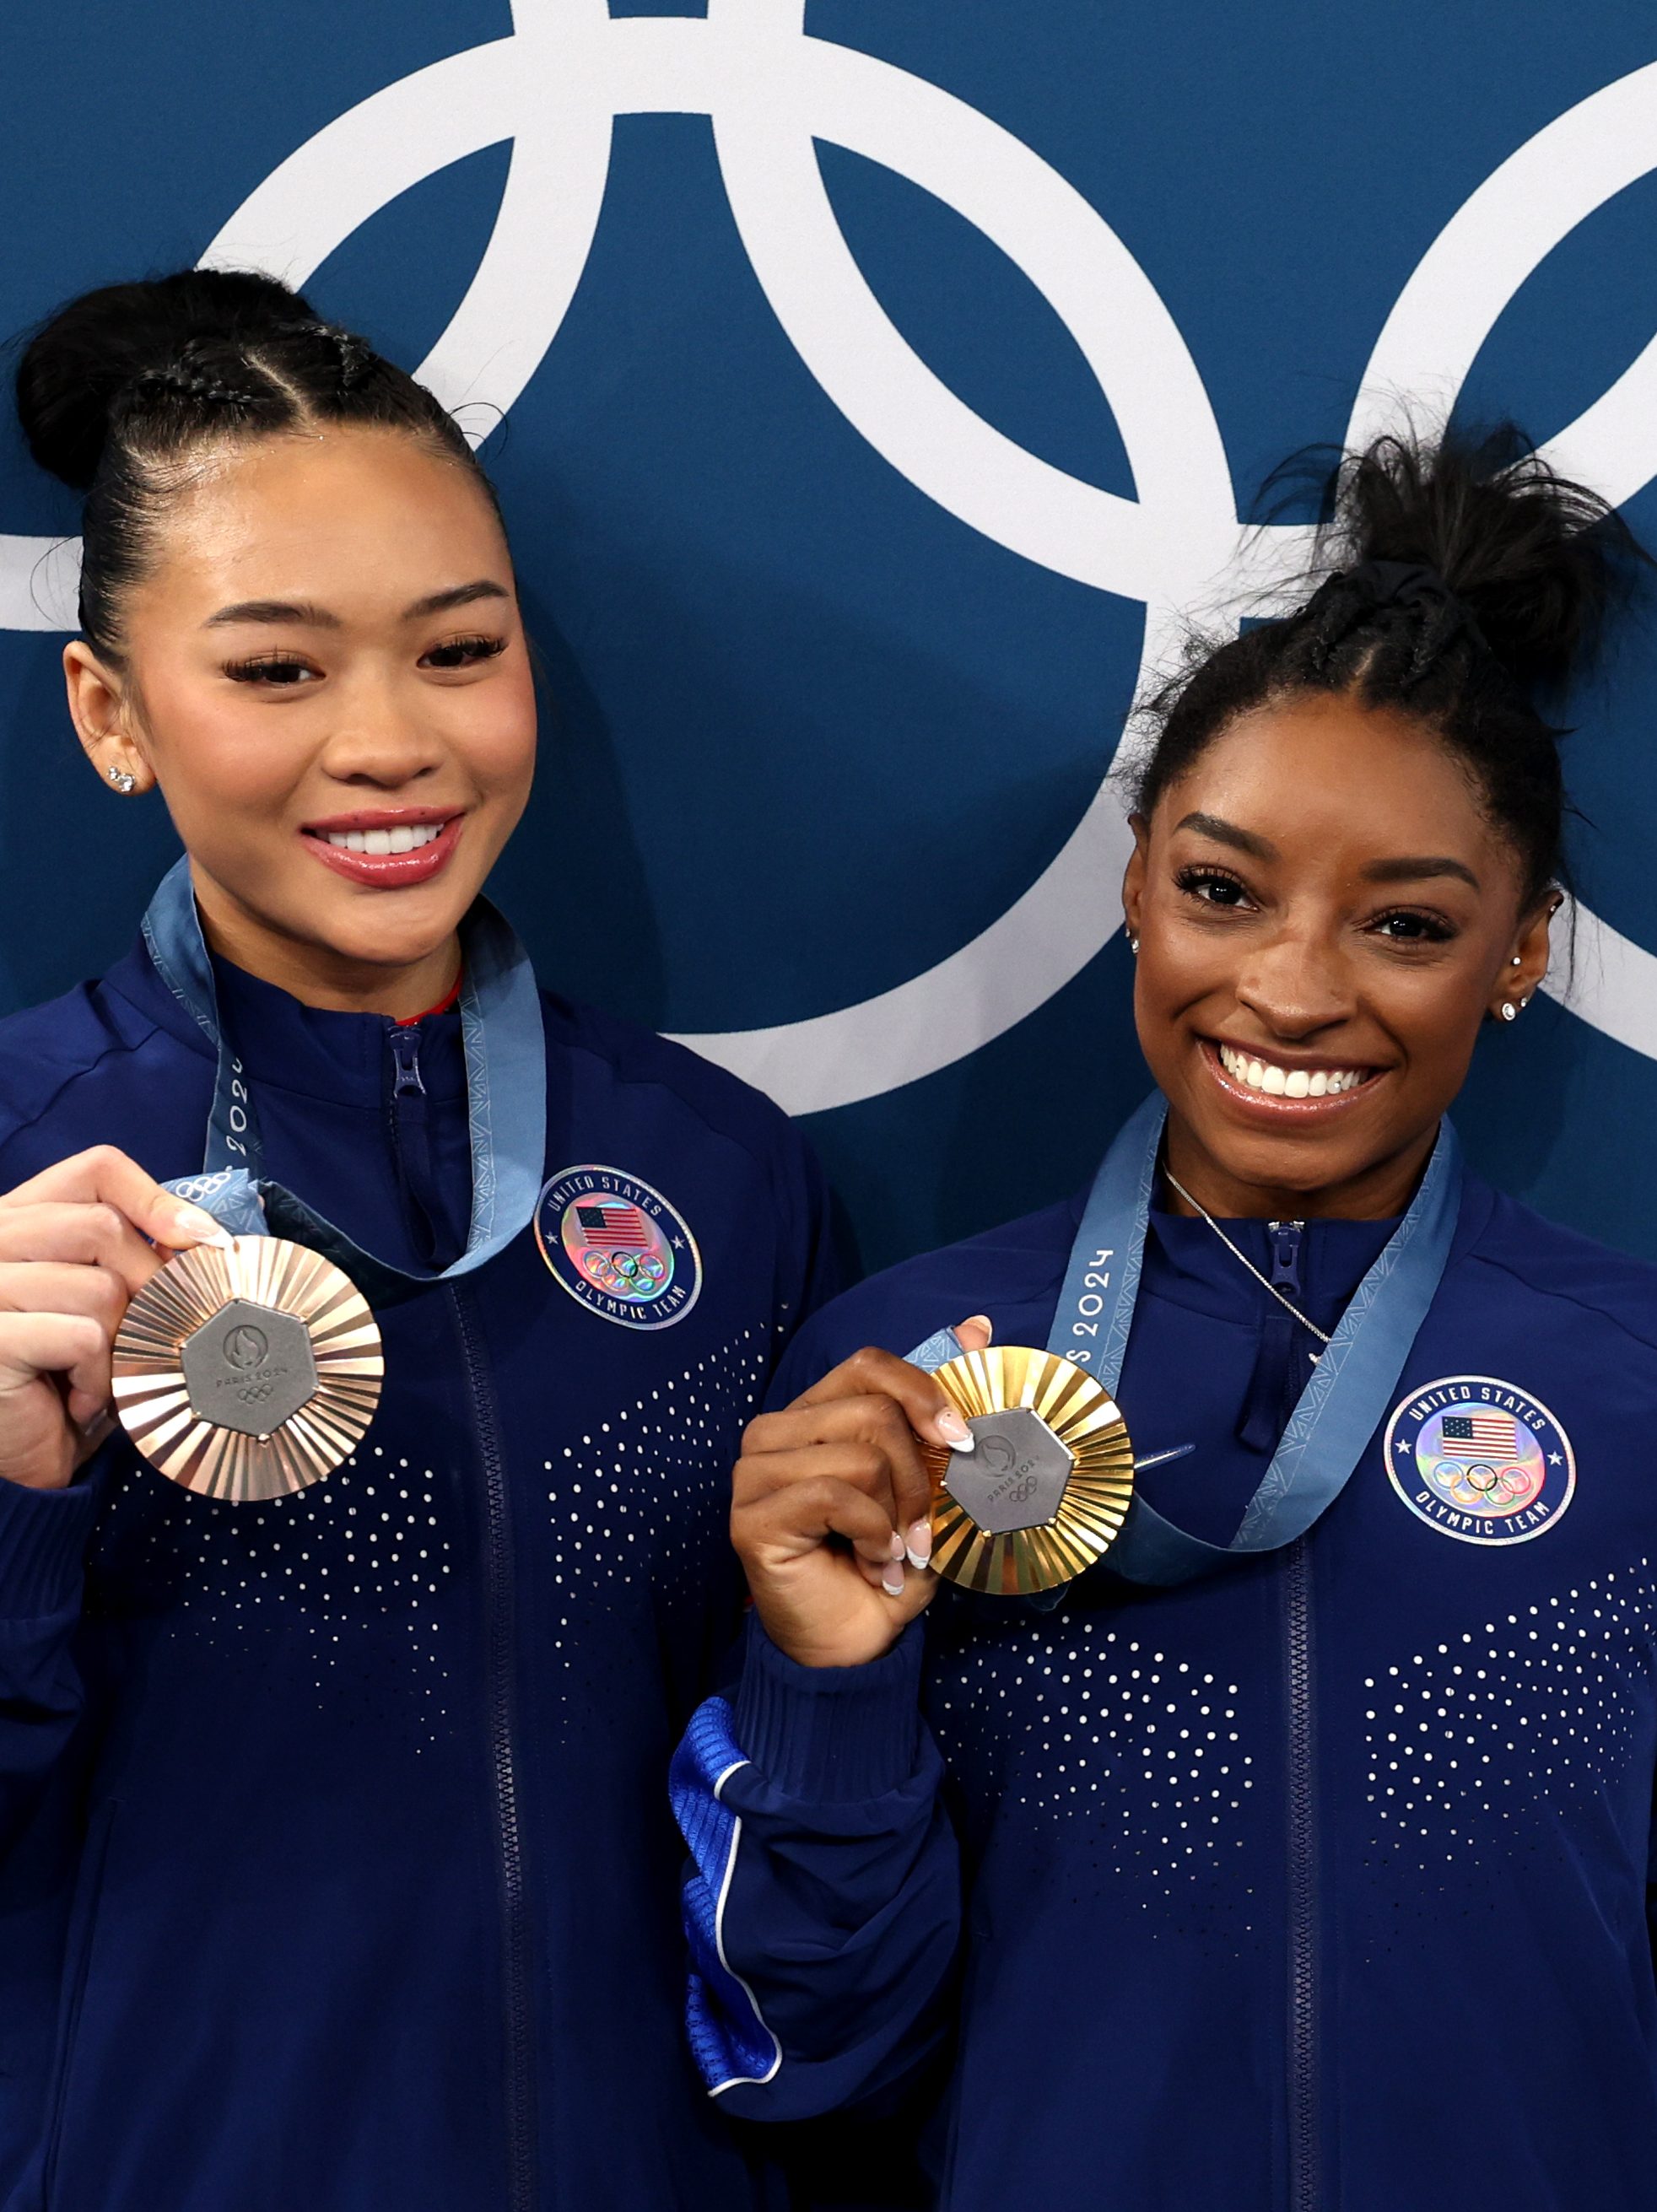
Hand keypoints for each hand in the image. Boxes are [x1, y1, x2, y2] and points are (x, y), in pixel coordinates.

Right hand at [0, 1148, 222, 1492]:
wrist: (11, 1456)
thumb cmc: (60, 1379)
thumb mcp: (96, 1304)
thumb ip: (128, 1257)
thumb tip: (205, 1237)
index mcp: (17, 1219)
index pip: (96, 1171)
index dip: (156, 1198)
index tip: (200, 1239)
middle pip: (103, 1227)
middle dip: (145, 1286)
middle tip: (144, 1334)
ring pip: (100, 1287)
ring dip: (119, 1344)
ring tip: (97, 1377)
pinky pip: (83, 1337)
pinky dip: (96, 1378)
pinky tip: (75, 1403)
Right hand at [732, 1317, 992, 1668]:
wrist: (855, 1644)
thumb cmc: (888, 1560)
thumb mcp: (928, 1482)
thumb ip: (940, 1407)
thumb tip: (978, 1325)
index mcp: (814, 1414)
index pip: (868, 1365)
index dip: (922, 1393)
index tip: (960, 1440)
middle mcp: (774, 1433)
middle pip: (873, 1412)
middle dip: (917, 1479)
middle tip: (919, 1531)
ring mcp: (754, 1472)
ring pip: (860, 1454)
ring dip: (894, 1515)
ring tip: (889, 1552)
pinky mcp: (750, 1515)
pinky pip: (834, 1495)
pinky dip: (870, 1534)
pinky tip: (867, 1562)